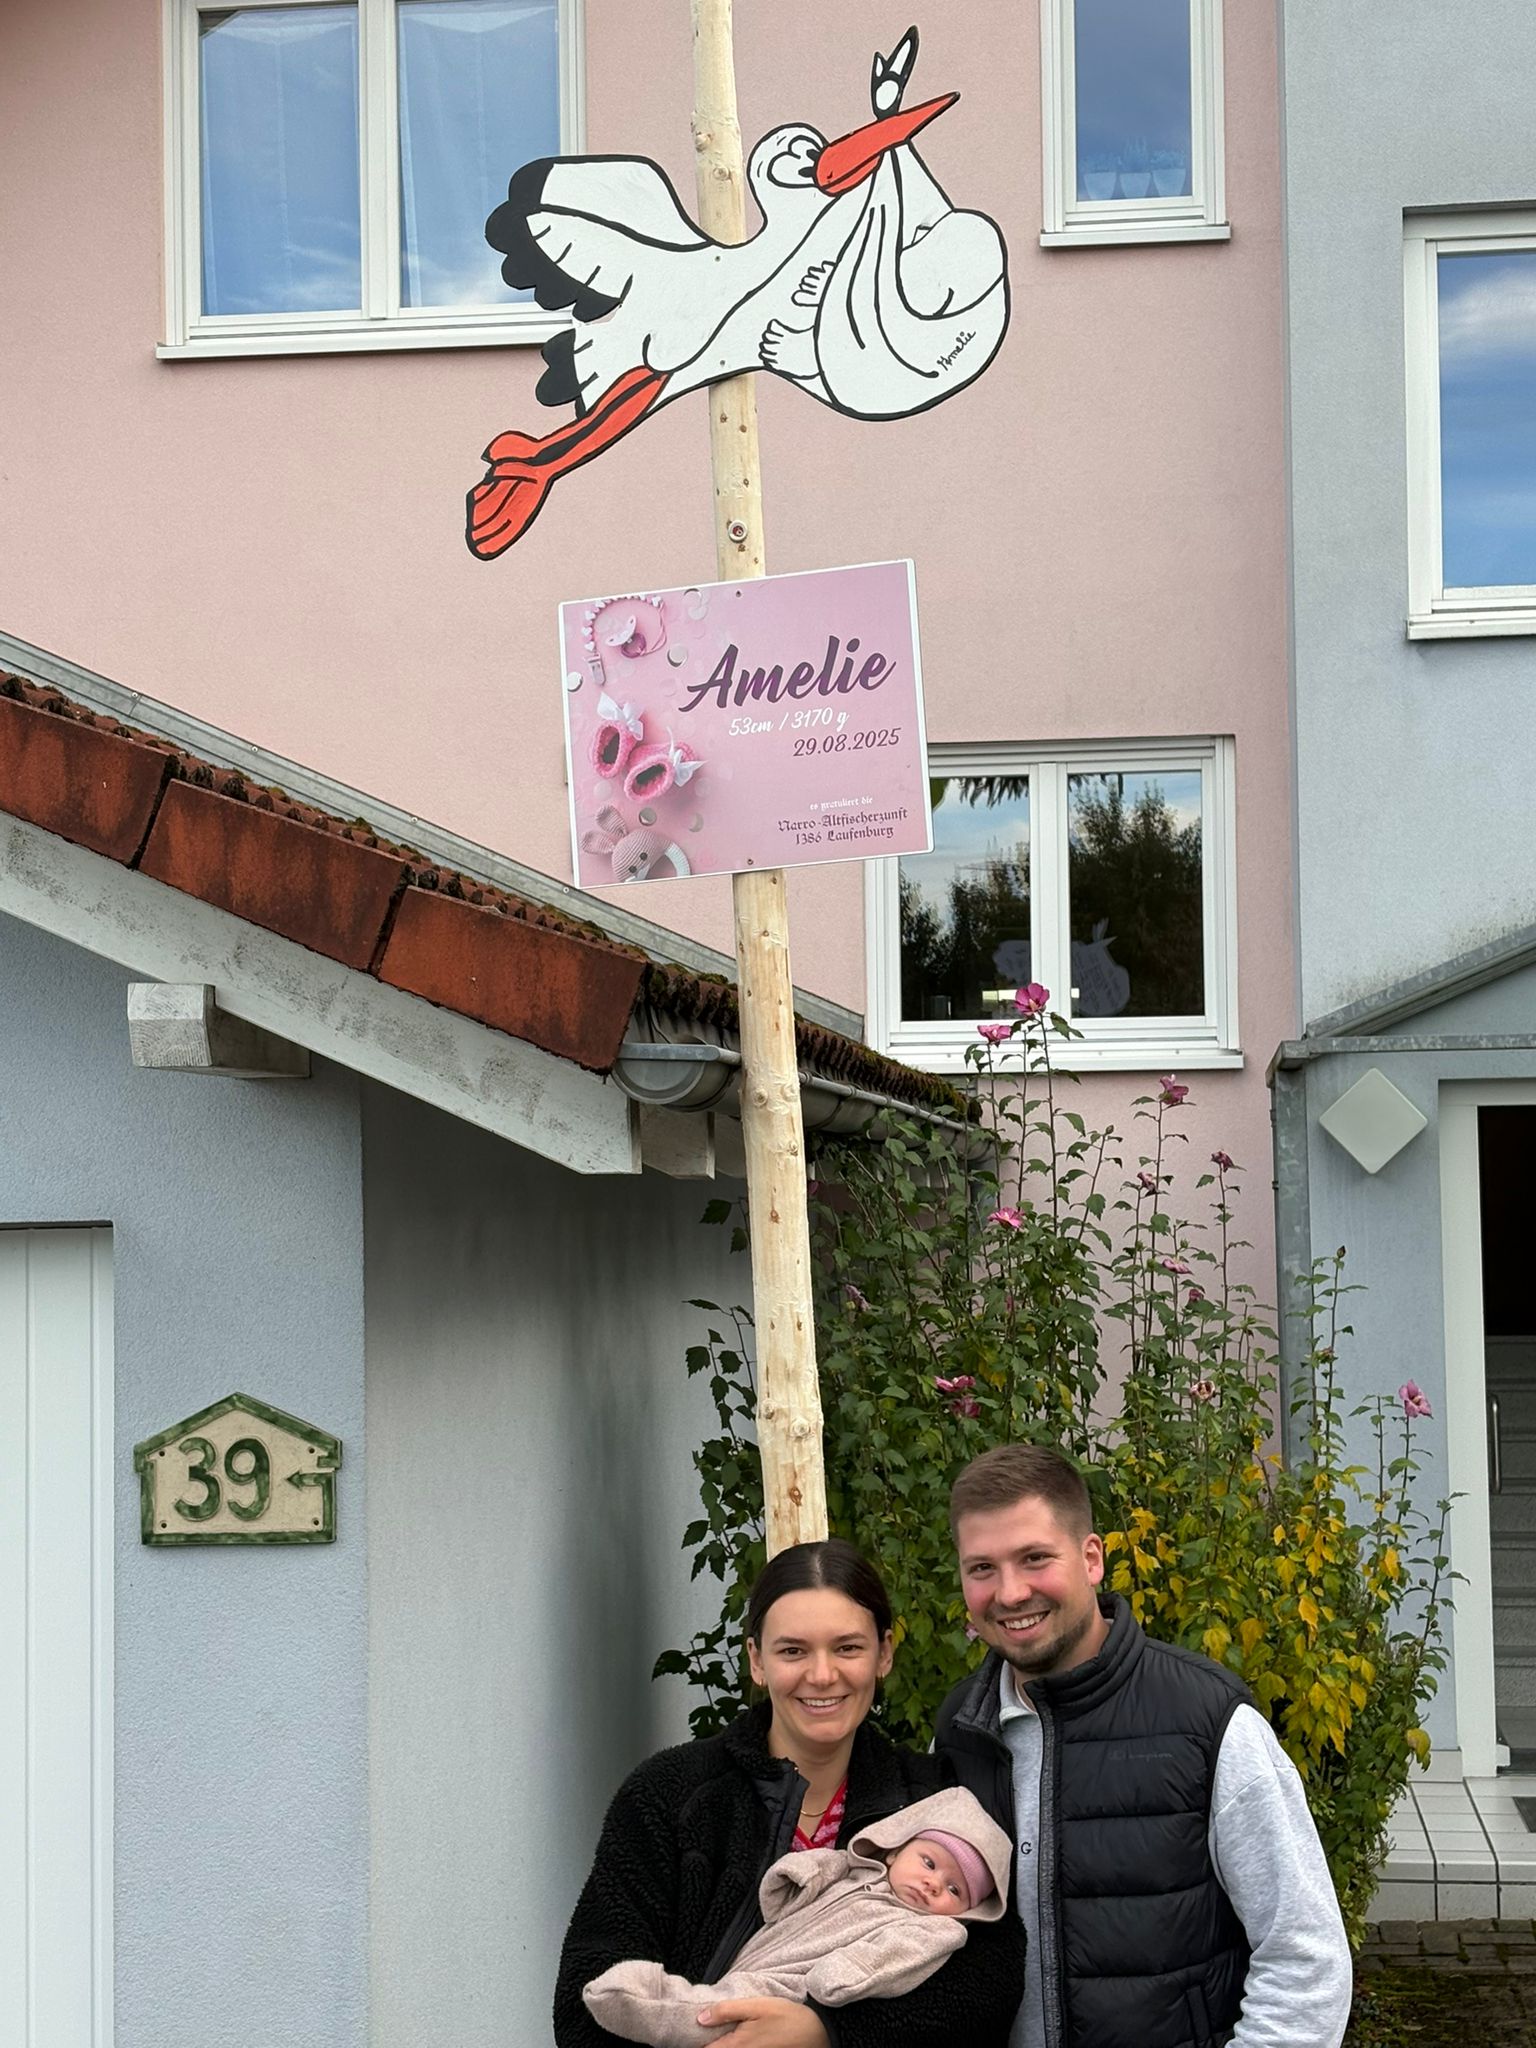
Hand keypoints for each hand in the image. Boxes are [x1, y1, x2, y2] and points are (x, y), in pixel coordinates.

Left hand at [697, 1996, 830, 2046]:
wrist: (817, 2035)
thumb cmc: (787, 2018)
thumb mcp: (757, 2005)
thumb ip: (727, 2011)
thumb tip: (700, 2018)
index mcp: (736, 2047)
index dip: (697, 2039)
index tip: (697, 2026)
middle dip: (709, 2041)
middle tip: (708, 2025)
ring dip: (722, 2043)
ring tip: (722, 2030)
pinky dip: (733, 2044)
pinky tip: (738, 2036)